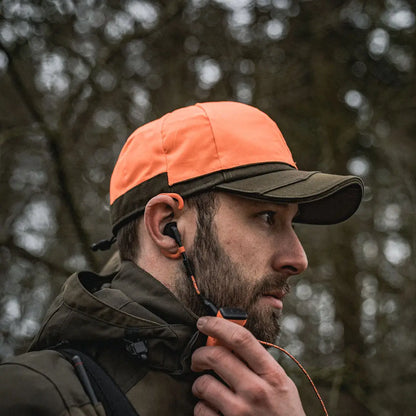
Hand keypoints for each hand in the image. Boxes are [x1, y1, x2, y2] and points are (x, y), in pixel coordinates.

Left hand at [191, 316, 305, 415]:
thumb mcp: (281, 384)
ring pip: (203, 384)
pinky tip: (211, 408)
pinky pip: (201, 410)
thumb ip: (258, 362)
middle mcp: (256, 392)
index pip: (241, 339)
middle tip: (198, 358)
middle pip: (216, 356)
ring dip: (199, 383)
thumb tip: (228, 338)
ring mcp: (241, 413)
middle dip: (199, 354)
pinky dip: (201, 407)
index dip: (218, 325)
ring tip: (206, 388)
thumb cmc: (283, 414)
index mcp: (272, 375)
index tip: (204, 322)